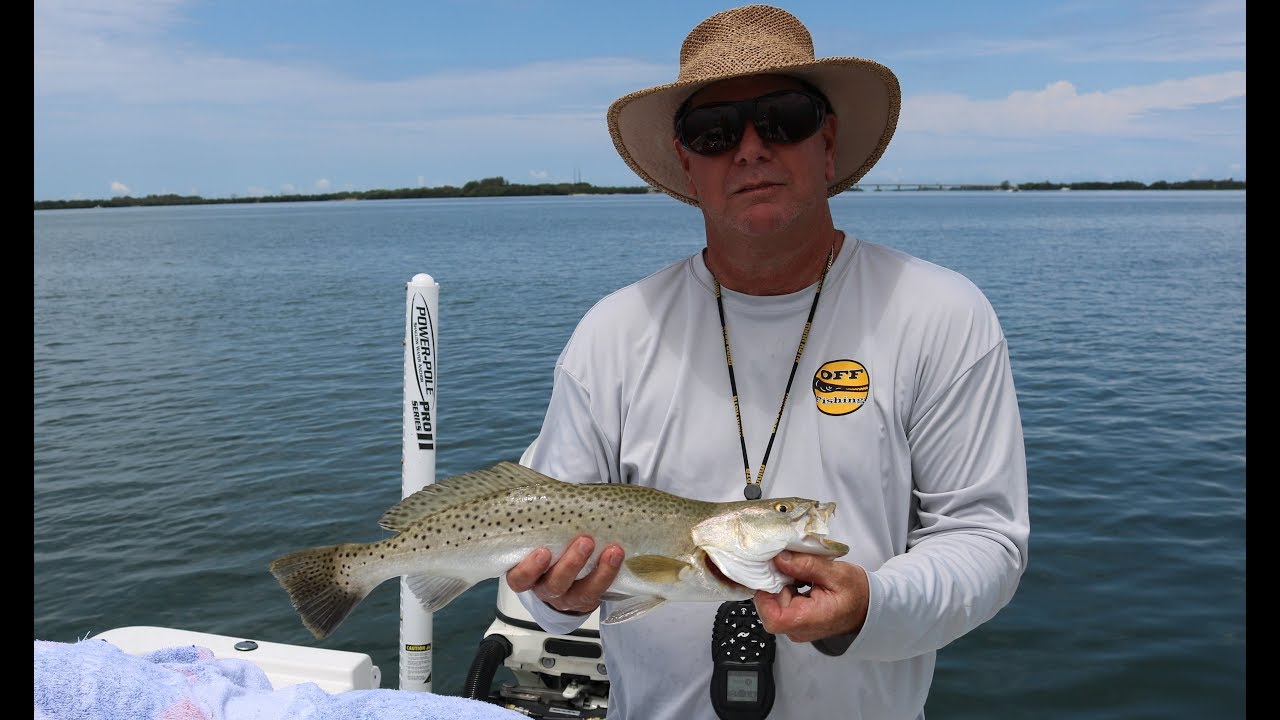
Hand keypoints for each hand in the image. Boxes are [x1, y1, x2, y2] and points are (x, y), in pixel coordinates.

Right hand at [505, 535, 623, 613]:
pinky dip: (610, 572)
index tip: (542, 551)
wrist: (566, 571)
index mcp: (527, 575)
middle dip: (570, 565)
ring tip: (612, 550)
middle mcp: (545, 589)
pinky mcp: (588, 599)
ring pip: (581, 592)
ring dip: (598, 571)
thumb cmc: (548, 546)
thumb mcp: (539, 538)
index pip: (519, 579)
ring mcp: (568, 597)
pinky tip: (617, 555)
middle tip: (585, 541)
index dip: (529, 569)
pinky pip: (600, 591)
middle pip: (554, 585)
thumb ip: (541, 524)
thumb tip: (551, 495)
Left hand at [752, 551, 868, 642]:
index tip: (772, 570)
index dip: (765, 593)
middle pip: (769, 606)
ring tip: (794, 566)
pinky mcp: (795, 620)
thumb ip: (807, 566)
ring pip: (772, 603)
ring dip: (779, 582)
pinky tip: (796, 575)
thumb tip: (779, 558)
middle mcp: (797, 629)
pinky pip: (781, 603)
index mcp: (808, 620)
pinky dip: (784, 586)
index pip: (772, 617)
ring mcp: (795, 627)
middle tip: (784, 560)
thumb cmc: (857, 593)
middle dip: (772, 581)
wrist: (868, 608)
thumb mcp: (836, 573)